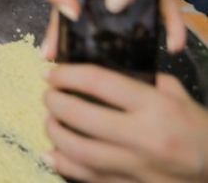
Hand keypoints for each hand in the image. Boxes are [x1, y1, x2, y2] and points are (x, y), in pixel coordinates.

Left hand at [43, 64, 207, 182]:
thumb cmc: (198, 131)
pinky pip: (88, 178)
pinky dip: (63, 165)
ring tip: (49, 121)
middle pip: (81, 115)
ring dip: (54, 134)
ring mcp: (137, 168)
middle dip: (54, 102)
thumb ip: (142, 80)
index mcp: (156, 107)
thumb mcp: (178, 96)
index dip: (67, 74)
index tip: (52, 73)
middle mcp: (145, 137)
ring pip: (78, 151)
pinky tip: (51, 153)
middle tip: (47, 95)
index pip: (99, 82)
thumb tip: (101, 68)